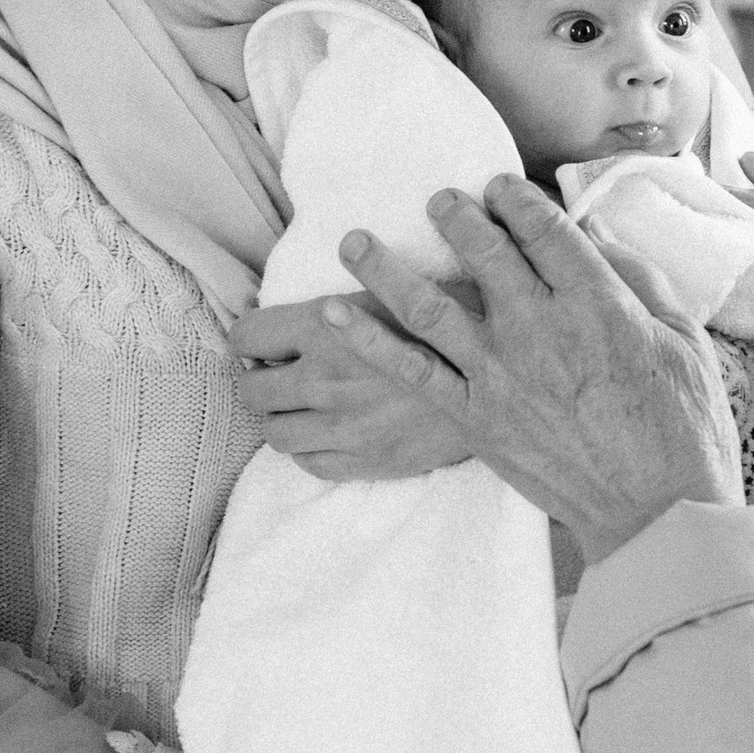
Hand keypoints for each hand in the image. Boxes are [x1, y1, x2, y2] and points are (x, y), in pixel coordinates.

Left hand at [230, 294, 474, 480]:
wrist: (508, 376)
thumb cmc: (456, 320)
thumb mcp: (396, 289)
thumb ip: (343, 300)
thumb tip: (299, 306)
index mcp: (323, 324)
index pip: (245, 336)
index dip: (251, 338)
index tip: (266, 341)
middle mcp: (323, 378)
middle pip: (251, 388)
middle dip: (258, 378)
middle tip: (278, 373)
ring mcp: (341, 425)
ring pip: (274, 431)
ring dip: (279, 416)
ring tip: (300, 405)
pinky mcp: (364, 461)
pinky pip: (307, 462)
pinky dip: (308, 447)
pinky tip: (328, 430)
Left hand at [326, 177, 743, 563]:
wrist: (657, 512)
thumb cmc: (683, 429)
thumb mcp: (684, 340)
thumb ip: (640, 283)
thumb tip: (602, 242)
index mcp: (598, 303)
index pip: (545, 230)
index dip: (518, 199)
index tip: (500, 185)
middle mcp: (540, 329)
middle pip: (483, 253)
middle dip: (455, 216)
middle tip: (438, 200)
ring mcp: (501, 375)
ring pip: (428, 304)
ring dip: (385, 267)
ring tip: (355, 241)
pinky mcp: (476, 419)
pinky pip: (411, 371)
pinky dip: (369, 340)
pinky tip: (335, 315)